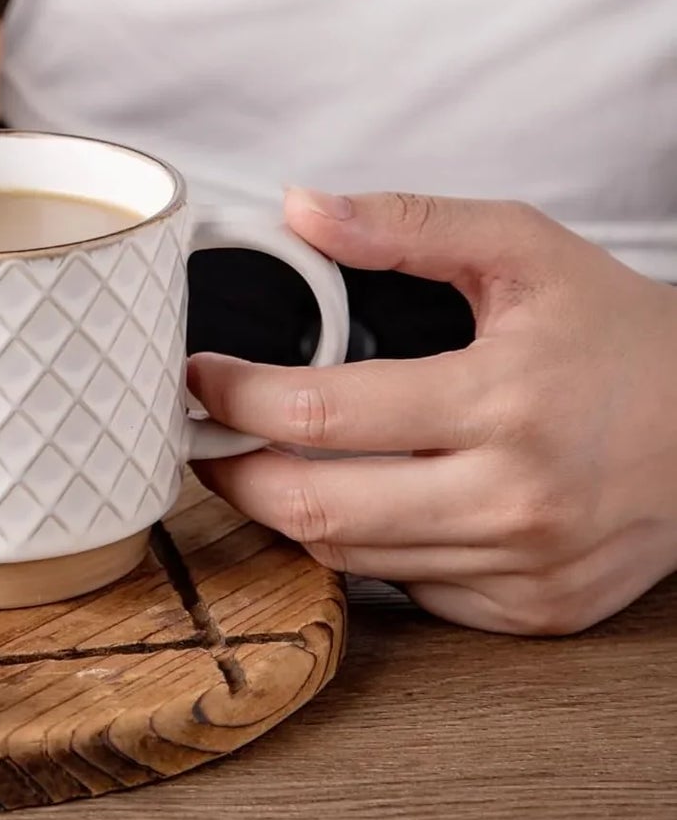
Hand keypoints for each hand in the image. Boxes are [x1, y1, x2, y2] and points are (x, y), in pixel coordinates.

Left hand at [188, 189, 676, 634]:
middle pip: (316, 507)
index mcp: (503, 400)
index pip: (321, 415)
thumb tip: (302, 208)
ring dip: (286, 511)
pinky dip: (363, 548)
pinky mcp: (536, 611)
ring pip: (351, 557)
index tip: (199, 377)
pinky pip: (409, 590)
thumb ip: (407, 222)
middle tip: (203, 436)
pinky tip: (354, 499)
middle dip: (232, 472)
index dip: (235, 397)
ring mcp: (526, 567)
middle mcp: (514, 498)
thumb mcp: (522, 247)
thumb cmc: (619, 332)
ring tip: (258, 461)